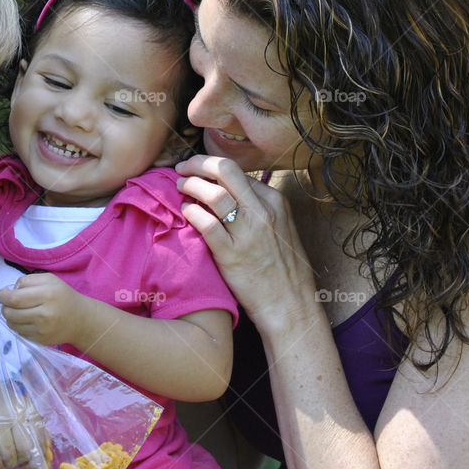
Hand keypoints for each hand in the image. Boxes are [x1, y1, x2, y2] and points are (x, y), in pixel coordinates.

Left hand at [0, 273, 88, 345]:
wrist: (80, 320)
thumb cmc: (63, 296)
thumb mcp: (49, 280)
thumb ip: (28, 280)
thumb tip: (10, 290)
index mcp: (47, 295)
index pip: (15, 298)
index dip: (3, 296)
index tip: (2, 293)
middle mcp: (44, 314)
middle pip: (10, 312)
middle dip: (4, 306)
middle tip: (8, 302)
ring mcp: (42, 330)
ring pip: (12, 324)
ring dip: (9, 316)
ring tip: (17, 310)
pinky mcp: (40, 340)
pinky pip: (19, 332)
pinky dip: (18, 325)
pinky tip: (26, 319)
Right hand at [0, 331, 50, 468]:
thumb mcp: (19, 400)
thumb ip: (31, 417)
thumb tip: (43, 442)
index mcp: (26, 407)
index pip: (39, 435)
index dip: (41, 453)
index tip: (42, 466)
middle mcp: (16, 415)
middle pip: (26, 447)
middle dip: (28, 462)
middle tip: (26, 468)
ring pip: (10, 452)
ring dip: (11, 464)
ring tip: (11, 466)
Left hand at [176, 155, 319, 327]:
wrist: (289, 305)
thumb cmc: (282, 268)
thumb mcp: (279, 227)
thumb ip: (257, 207)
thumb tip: (228, 190)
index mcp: (274, 202)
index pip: (237, 171)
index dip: (212, 167)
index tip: (198, 171)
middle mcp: (262, 212)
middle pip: (225, 170)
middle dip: (198, 163)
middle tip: (182, 167)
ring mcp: (248, 232)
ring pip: (213, 193)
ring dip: (190, 185)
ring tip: (179, 187)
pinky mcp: (232, 255)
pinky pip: (206, 224)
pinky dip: (191, 212)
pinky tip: (185, 212)